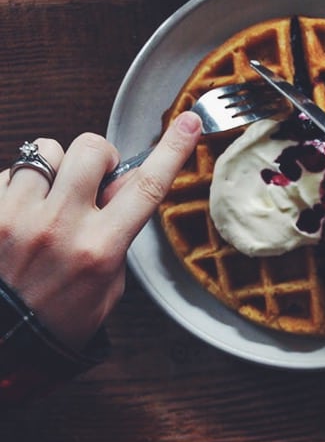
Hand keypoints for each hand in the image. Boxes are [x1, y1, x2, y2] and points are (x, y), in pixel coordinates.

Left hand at [0, 111, 201, 350]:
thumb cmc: (56, 319)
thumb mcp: (108, 286)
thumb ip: (118, 235)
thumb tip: (121, 188)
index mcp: (100, 248)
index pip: (147, 188)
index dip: (172, 151)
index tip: (189, 123)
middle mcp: (60, 226)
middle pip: (91, 148)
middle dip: (99, 152)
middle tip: (93, 175)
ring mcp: (18, 217)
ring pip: (44, 151)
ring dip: (54, 169)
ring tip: (47, 199)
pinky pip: (8, 171)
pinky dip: (18, 184)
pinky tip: (19, 211)